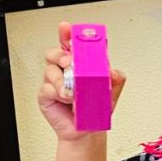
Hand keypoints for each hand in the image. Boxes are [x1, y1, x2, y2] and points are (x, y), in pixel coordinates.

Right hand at [38, 21, 125, 141]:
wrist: (87, 132)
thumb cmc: (96, 110)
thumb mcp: (111, 93)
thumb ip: (115, 80)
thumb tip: (114, 72)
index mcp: (80, 65)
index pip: (71, 45)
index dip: (68, 35)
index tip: (67, 28)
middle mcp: (65, 71)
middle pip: (55, 53)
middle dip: (61, 55)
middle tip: (70, 63)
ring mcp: (54, 82)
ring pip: (50, 70)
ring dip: (63, 81)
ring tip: (73, 94)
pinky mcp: (46, 94)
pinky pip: (47, 88)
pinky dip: (59, 94)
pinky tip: (68, 101)